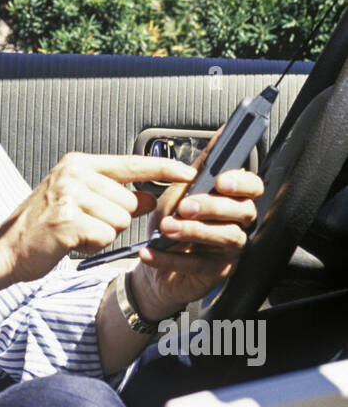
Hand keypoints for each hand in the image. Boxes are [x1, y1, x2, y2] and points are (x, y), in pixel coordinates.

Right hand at [0, 153, 198, 285]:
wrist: (6, 250)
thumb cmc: (42, 226)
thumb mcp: (79, 201)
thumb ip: (115, 196)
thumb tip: (150, 197)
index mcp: (78, 163)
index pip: (132, 163)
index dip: (164, 167)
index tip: (189, 172)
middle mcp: (74, 174)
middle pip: (129, 201)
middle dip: (115, 219)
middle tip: (85, 224)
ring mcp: (69, 196)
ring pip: (120, 221)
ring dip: (103, 234)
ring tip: (76, 233)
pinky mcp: (68, 221)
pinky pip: (105, 237)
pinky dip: (93, 246)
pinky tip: (71, 243)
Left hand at [131, 167, 264, 319]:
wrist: (154, 259)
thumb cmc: (171, 220)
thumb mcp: (179, 190)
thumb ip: (199, 168)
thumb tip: (221, 134)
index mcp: (233, 199)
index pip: (254, 187)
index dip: (242, 183)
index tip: (220, 181)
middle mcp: (239, 223)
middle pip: (243, 211)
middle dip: (213, 206)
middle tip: (184, 207)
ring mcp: (232, 249)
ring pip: (226, 237)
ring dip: (194, 230)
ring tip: (166, 228)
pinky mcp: (218, 271)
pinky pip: (200, 264)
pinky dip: (171, 258)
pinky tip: (152, 252)